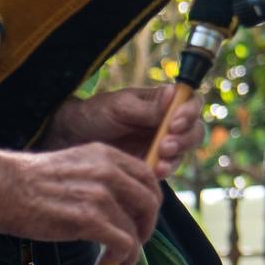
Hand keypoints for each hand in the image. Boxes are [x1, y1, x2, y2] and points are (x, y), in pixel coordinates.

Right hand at [0, 142, 162, 264]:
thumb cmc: (26, 181)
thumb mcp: (73, 166)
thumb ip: (99, 177)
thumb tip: (117, 203)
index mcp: (105, 154)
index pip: (148, 176)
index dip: (151, 200)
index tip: (143, 217)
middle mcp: (108, 170)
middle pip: (150, 201)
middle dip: (148, 225)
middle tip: (138, 240)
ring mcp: (100, 194)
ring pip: (136, 226)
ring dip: (135, 247)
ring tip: (124, 258)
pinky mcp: (88, 218)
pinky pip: (123, 242)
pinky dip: (126, 256)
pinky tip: (116, 262)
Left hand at [43, 84, 201, 178]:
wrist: (70, 138)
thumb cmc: (95, 114)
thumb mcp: (120, 107)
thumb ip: (149, 106)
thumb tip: (175, 93)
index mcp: (163, 103)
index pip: (191, 104)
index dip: (189, 113)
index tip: (174, 122)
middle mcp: (167, 124)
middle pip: (194, 131)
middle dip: (184, 139)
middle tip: (165, 145)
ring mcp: (162, 146)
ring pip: (184, 152)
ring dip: (176, 156)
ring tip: (160, 160)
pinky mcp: (153, 164)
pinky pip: (167, 169)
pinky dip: (165, 170)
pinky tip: (155, 171)